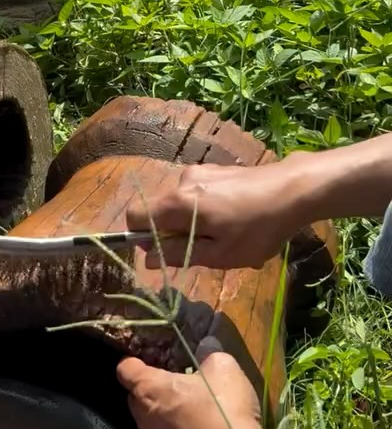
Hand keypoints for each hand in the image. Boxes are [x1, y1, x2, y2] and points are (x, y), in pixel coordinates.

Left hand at [117, 339, 268, 428]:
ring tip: (189, 418)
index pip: (125, 369)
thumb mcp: (222, 366)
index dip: (135, 363)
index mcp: (150, 388)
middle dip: (150, 393)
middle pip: (136, 399)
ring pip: (149, 426)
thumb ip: (207, 355)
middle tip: (176, 389)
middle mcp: (144, 418)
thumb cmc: (226, 408)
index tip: (149, 362)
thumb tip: (204, 350)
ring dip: (162, 420)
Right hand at [128, 157, 310, 270]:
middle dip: (179, 235)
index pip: (134, 216)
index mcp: (177, 202)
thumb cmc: (256, 228)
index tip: (169, 253)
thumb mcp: (219, 253)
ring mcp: (200, 172)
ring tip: (233, 239)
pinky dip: (212, 213)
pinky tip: (241, 222)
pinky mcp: (217, 170)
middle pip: (161, 212)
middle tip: (212, 251)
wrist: (294, 190)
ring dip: (199, 226)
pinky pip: (201, 196)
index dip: (144, 238)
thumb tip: (148, 257)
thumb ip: (180, 253)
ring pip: (184, 206)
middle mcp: (182, 181)